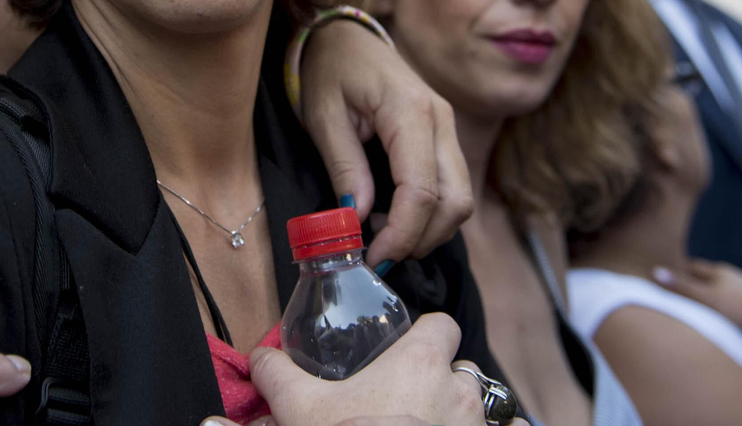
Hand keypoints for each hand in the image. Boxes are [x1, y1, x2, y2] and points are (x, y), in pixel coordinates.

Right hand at [245, 313, 486, 425]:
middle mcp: (459, 390)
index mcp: (420, 362)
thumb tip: (260, 358)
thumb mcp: (300, 407)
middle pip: (460, 368)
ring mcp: (476, 425)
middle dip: (442, 381)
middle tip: (410, 400)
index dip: (425, 334)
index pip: (441, 326)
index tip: (406, 350)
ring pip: (481, 406)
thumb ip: (278, 374)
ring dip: (462, 413)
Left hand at [300, 20, 472, 260]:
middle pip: (455, 202)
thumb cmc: (330, 69)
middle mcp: (442, 120)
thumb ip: (344, 165)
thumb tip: (358, 216)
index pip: (422, 190)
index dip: (401, 234)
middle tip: (378, 255)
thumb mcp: (323, 115)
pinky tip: (394, 217)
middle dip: (420, 239)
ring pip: (461, 199)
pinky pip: (453, 187)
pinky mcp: (445, 137)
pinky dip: (431, 214)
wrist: (347, 36)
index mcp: (411, 110)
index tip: (372, 257)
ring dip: (429, 230)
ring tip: (381, 236)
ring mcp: (449, 128)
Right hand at [654, 259, 741, 334]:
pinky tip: (725, 316)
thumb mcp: (707, 298)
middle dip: (697, 280)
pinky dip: (726, 306)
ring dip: (713, 294)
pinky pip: (736, 304)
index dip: (683, 269)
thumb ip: (682, 288)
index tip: (671, 271)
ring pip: (725, 290)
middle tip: (682, 284)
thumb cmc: (739, 307)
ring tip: (702, 302)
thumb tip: (654, 272)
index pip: (696, 267)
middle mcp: (735, 278)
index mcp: (721, 272)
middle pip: (711, 277)